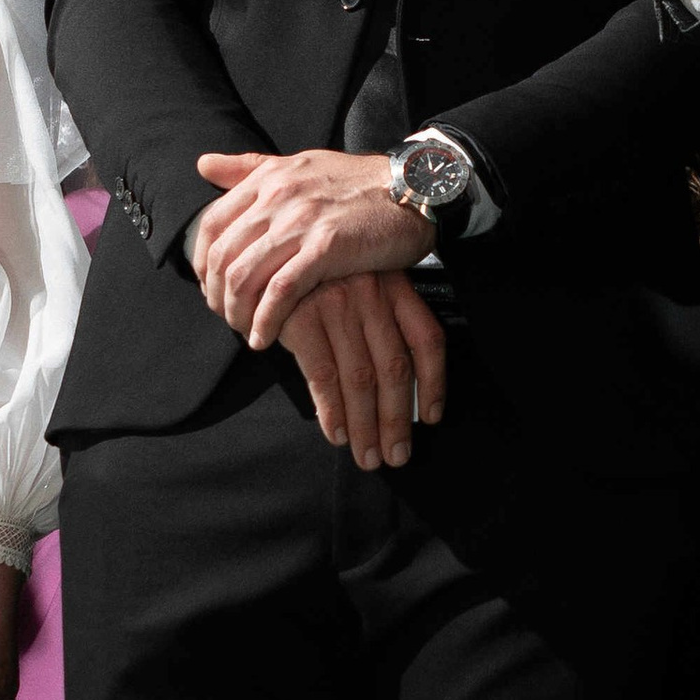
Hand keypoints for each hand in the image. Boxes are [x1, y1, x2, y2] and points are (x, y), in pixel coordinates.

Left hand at [195, 145, 432, 345]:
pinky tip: (264, 338)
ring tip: (244, 331)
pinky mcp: (327, 247)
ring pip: (244, 277)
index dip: (202, 263)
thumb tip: (202, 164)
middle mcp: (278, 196)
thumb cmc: (359, 183)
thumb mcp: (300, 164)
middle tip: (225, 317)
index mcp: (268, 178)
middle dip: (216, 295)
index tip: (211, 287)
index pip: (211, 224)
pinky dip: (265, 320)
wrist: (414, 189)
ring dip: (236, 313)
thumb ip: (250, 167)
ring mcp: (301, 221)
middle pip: (222, 256)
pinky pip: (280, 291)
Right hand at [278, 272, 448, 470]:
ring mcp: (337, 305)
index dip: (434, 383)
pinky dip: (333, 411)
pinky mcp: (302, 318)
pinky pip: (324, 376)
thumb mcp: (360, 280)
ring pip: (362, 378)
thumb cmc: (316, 272)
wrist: (265, 244)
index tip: (430, 417)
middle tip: (396, 455)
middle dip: (396, 420)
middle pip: (395, 368)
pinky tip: (338, 434)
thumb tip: (394, 386)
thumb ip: (377, 320)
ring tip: (368, 455)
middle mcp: (371, 294)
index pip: (427, 339)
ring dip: (366, 426)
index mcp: (395, 285)